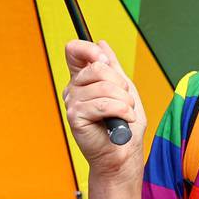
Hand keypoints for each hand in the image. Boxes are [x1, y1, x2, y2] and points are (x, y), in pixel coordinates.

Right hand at [63, 40, 146, 179]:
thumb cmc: (125, 125)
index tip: (104, 59)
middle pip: (97, 68)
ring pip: (104, 87)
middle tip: (125, 101)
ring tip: (126, 114)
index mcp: (83, 79)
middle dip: (121, 84)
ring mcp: (72, 102)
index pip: (74, 50)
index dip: (88, 49)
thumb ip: (113, 67)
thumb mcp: (124, 89)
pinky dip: (121, 111)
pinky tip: (123, 121)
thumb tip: (102, 43)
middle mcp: (73, 89)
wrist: (123, 154)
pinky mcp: (75, 117)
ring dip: (124, 101)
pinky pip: (103, 104)